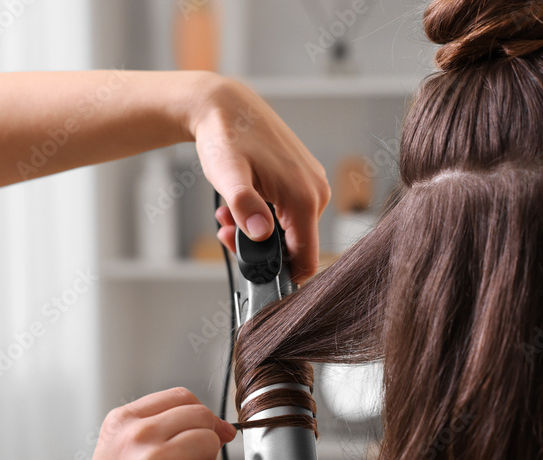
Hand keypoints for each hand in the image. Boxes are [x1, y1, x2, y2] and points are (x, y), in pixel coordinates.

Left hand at [190, 75, 331, 284]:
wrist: (225, 103)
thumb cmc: (225, 135)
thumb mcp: (227, 174)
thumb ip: (245, 206)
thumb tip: (261, 235)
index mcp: (305, 197)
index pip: (307, 259)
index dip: (280, 272)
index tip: (250, 265)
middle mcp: (317, 192)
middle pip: (295, 244)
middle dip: (260, 247)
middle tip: (227, 231)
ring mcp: (313, 184)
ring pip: (290, 227)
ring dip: (258, 229)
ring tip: (228, 212)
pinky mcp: (305, 178)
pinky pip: (289, 210)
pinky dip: (265, 213)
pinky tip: (242, 199)